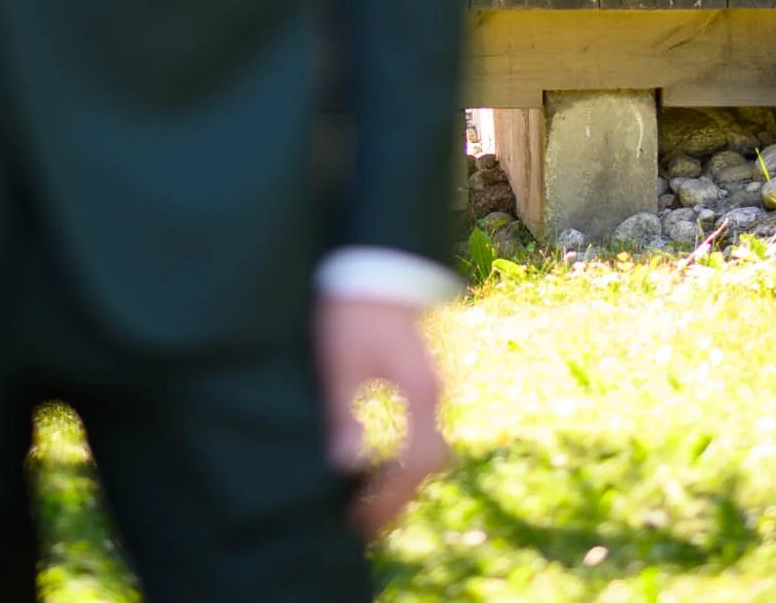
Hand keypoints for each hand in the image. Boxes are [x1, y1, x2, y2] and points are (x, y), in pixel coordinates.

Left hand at [314, 293, 448, 539]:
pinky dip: (406, 450)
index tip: (359, 521)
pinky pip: (424, 423)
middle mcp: (436, 387)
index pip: (418, 464)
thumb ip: (342, 410)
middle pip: (431, 460)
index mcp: (419, 389)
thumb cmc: (354, 305)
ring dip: (405, 475)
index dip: (391, 499)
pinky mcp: (424, 368)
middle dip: (401, 496)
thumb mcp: (340, 357)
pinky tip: (380, 455)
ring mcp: (434, 376)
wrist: (376, 255)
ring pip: (430, 442)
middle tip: (366, 521)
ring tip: (369, 496)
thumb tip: (344, 465)